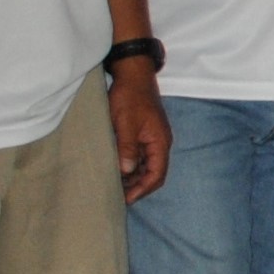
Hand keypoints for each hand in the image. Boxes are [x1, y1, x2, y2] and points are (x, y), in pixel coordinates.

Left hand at [106, 58, 169, 201]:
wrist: (133, 73)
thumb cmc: (130, 96)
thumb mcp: (125, 123)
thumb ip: (127, 148)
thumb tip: (127, 171)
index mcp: (159, 142)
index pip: (156, 175)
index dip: (142, 190)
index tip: (125, 199)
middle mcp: (159, 143)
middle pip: (152, 173)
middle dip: (136, 186)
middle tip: (116, 195)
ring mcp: (151, 138)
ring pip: (145, 165)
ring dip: (132, 176)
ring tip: (113, 184)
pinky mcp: (143, 133)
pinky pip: (139, 155)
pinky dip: (129, 164)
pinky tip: (115, 167)